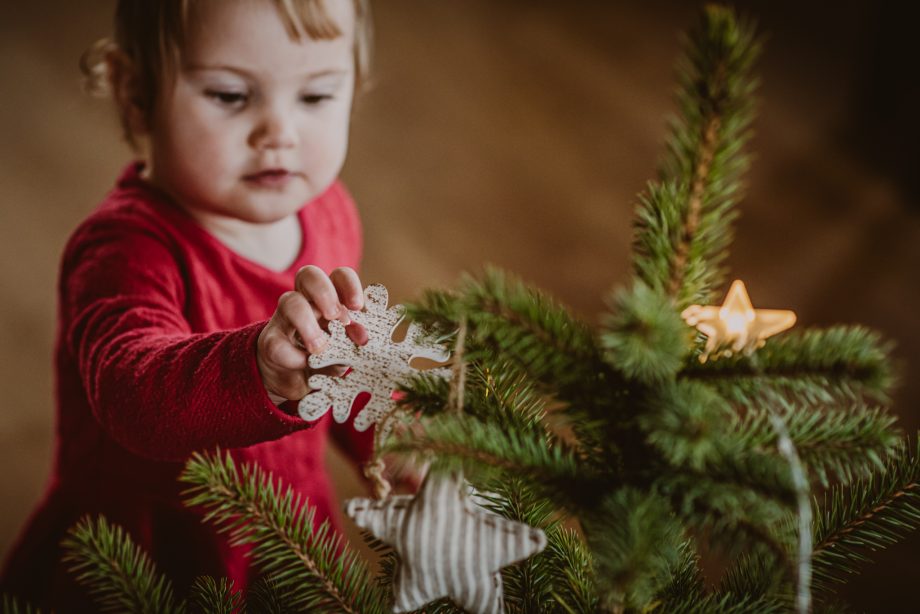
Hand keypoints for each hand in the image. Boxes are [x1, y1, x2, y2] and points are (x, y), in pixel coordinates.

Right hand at [257, 266, 367, 402]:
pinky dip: (293, 356)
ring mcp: (284, 319)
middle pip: (308, 275)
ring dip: (308, 324)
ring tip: (319, 347)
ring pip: (289, 301)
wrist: (294, 381)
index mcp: (328, 299)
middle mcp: (305, 301)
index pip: (338, 276)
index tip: (357, 307)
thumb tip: (362, 336)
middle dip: (324, 293)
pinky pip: (277, 342)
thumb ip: (353, 341)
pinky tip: (305, 364)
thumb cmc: (326, 357)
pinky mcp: (270, 342)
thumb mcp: (344, 349)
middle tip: (336, 318)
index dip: (348, 284)